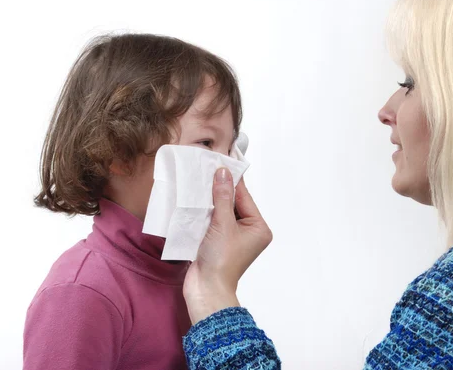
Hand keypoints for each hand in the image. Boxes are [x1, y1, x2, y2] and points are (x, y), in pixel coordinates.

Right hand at [183, 168, 272, 323]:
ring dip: (210, 201)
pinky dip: (204, 212)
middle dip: (219, 190)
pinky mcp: (217, 241)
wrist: (205, 289)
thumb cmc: (221, 262)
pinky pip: (212, 220)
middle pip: (233, 203)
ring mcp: (232, 237)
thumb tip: (223, 174)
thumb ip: (221, 197)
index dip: (232, 181)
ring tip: (198, 182)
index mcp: (258, 228)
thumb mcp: (222, 224)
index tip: (221, 163)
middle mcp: (248, 231)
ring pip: (221, 211)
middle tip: (206, 171)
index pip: (244, 197)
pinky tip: (194, 200)